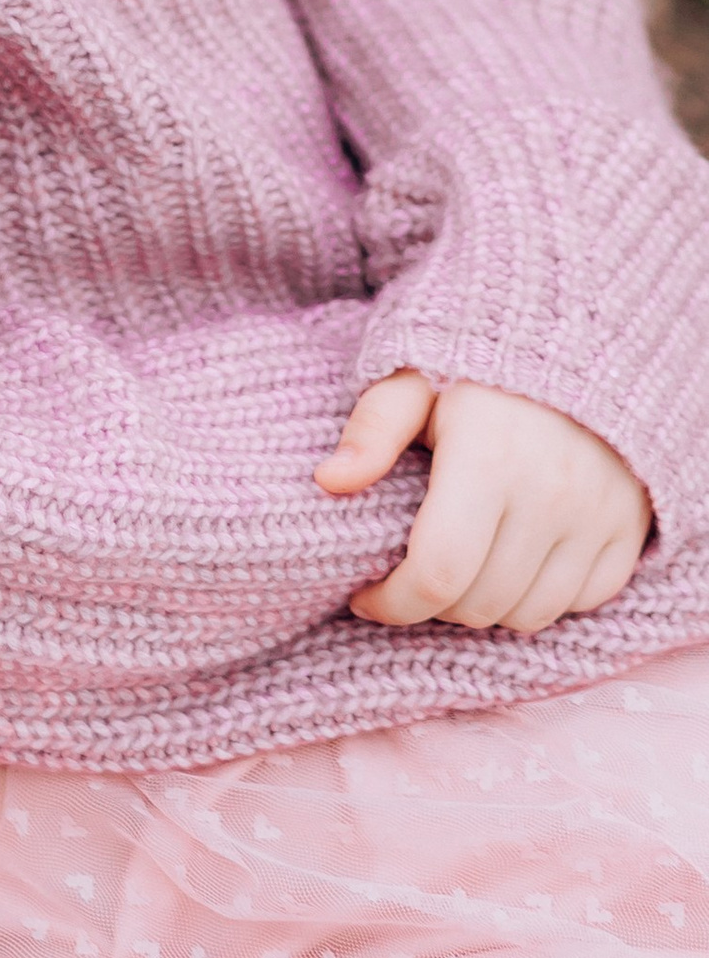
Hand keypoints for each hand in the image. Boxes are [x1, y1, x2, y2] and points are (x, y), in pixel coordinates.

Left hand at [318, 370, 650, 634]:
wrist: (581, 342)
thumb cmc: (478, 365)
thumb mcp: (414, 380)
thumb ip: (371, 429)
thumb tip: (328, 481)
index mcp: (489, 457)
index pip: (437, 573)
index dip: (392, 603)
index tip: (363, 596)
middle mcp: (552, 495)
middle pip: (479, 604)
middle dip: (430, 605)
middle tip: (409, 575)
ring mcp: (598, 518)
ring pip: (529, 615)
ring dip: (483, 608)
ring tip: (456, 571)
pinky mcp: (630, 531)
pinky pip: (580, 603)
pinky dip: (540, 599)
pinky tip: (510, 565)